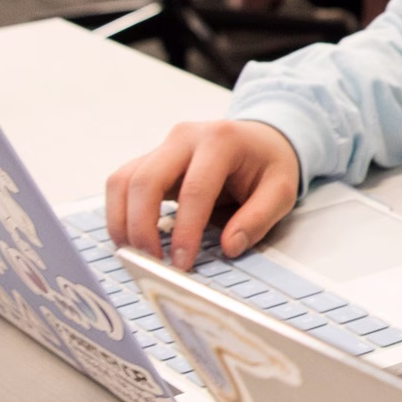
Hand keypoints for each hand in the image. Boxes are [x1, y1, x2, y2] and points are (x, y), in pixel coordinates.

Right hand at [105, 119, 302, 267]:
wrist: (259, 139)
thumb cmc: (269, 164)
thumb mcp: (282, 190)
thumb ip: (259, 218)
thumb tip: (230, 247)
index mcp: (221, 141)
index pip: (195, 190)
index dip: (185, 230)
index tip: (182, 263)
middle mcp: (185, 137)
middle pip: (146, 180)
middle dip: (142, 226)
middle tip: (152, 262)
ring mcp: (162, 146)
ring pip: (123, 181)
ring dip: (122, 221)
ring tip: (137, 255)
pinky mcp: (149, 159)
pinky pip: (122, 184)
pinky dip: (120, 213)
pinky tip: (132, 238)